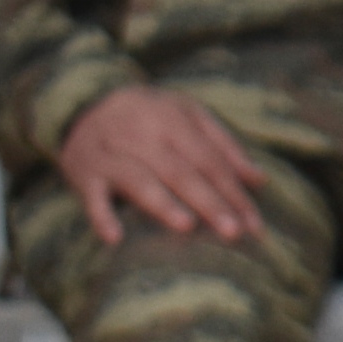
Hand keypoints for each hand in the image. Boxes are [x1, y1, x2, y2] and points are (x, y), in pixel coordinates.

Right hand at [56, 84, 269, 243]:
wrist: (84, 103)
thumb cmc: (151, 115)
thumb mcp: (189, 116)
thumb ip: (223, 146)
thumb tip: (258, 180)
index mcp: (173, 119)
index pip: (209, 160)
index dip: (233, 191)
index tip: (253, 223)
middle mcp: (141, 134)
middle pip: (180, 172)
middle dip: (209, 202)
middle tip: (233, 232)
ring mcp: (110, 154)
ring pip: (139, 180)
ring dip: (163, 204)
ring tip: (187, 226)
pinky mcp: (84, 172)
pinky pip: (91, 196)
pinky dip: (101, 216)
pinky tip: (115, 238)